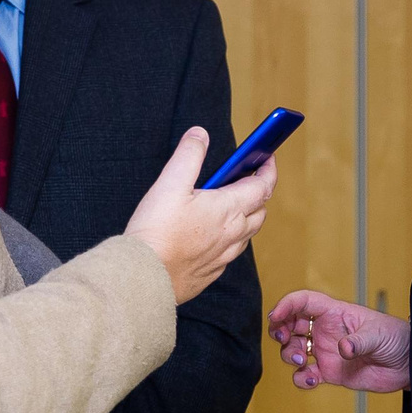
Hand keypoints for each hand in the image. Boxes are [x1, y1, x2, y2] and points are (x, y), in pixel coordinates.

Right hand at [126, 128, 273, 302]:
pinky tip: (210, 237)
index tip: (267, 157)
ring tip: (228, 206)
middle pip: (260, 211)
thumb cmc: (156, 232)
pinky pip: (229, 255)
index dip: (268, 169)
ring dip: (245, 217)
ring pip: (247, 235)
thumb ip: (189, 156)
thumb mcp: (170, 184)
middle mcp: (233, 235)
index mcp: (229, 209)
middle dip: (258, 193)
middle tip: (245, 180)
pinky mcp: (210, 273)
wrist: (143, 278)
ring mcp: (223, 257)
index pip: (263, 186)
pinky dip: (228, 240)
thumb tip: (200, 135)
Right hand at [267, 290, 411, 391]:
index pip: (304, 302)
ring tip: (302, 362)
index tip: (276, 316)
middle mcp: (326, 330)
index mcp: (335, 313)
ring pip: (293, 349)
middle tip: (283, 337)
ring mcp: (325, 351)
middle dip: (280, 329)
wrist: (407, 364)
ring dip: (289, 354)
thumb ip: (360, 341)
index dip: (287, 305)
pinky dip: (300, 378)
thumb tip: (343, 349)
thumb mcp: (379, 335)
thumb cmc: (396, 339)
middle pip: (291, 323)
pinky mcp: (329, 372)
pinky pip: (305, 375)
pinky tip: (310, 380)